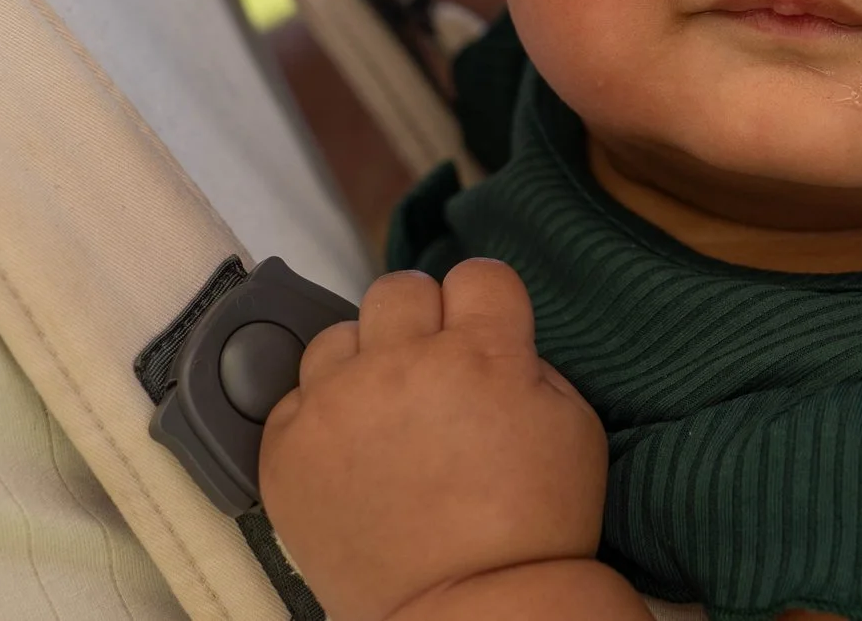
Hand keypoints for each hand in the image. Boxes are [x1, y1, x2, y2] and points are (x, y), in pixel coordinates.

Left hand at [259, 259, 619, 620]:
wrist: (473, 612)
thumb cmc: (534, 529)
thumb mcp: (573, 426)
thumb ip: (529, 365)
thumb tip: (488, 341)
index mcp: (482, 352)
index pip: (476, 275)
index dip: (485, 305)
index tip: (484, 336)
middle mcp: (401, 363)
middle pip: (398, 290)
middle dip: (420, 323)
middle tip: (432, 375)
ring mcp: (337, 405)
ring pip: (337, 336)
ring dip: (362, 365)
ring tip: (383, 418)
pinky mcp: (288, 450)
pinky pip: (293, 397)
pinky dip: (320, 418)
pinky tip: (350, 455)